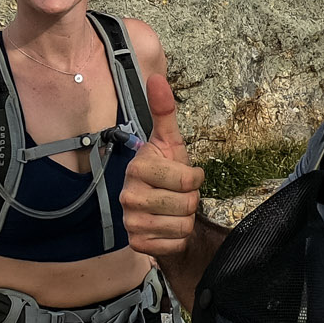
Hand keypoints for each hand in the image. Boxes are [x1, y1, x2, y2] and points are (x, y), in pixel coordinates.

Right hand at [121, 70, 204, 257]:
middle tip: (178, 195)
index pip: (187, 180)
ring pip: (182, 226)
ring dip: (185, 220)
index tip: (186, 175)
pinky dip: (177, 239)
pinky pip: (174, 244)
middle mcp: (128, 196)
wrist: (159, 211)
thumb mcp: (170, 142)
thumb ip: (165, 111)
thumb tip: (156, 77)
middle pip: (187, 204)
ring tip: (173, 210)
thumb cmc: (167, 172)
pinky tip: (167, 228)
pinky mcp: (137, 245)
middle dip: (191, 200)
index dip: (195, 178)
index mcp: (138, 168)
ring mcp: (130, 222)